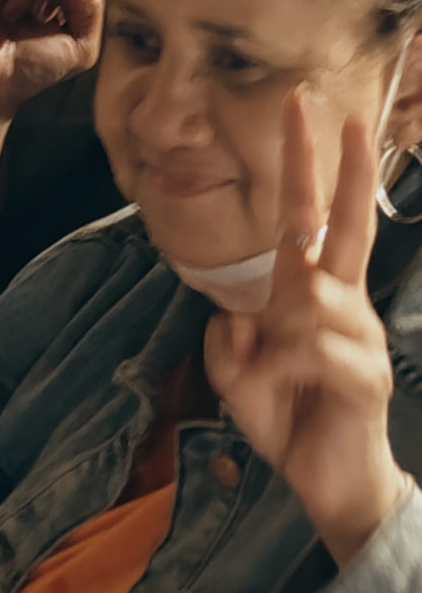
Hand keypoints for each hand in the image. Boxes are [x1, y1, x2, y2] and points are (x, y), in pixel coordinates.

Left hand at [204, 98, 408, 567]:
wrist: (329, 486)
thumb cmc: (291, 421)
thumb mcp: (239, 379)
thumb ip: (227, 341)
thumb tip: (237, 317)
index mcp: (309, 294)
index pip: (307, 217)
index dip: (305, 164)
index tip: (301, 107)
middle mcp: (341, 303)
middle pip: (346, 225)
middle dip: (343, 170)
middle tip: (341, 116)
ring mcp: (360, 335)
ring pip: (309, 297)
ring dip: (276, 338)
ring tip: (276, 377)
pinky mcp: (365, 372)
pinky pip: (312, 348)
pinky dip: (283, 369)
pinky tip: (286, 388)